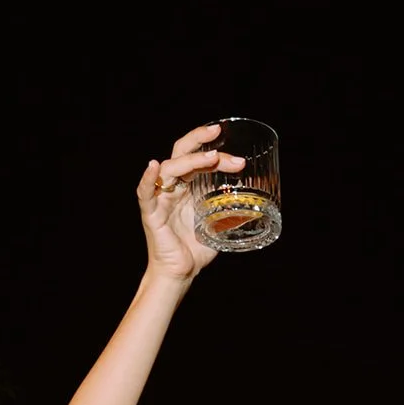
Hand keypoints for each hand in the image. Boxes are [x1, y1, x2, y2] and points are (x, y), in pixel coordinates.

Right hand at [137, 123, 245, 280]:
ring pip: (170, 168)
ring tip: (212, 157)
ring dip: (191, 159)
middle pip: (182, 153)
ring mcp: (160, 198)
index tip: (238, 160)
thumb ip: (233, 215)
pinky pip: (145, 192)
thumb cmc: (195, 251)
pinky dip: (148, 179)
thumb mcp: (220, 228)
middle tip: (218, 131)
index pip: (199, 161)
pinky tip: (154, 166)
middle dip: (200, 140)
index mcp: (187, 188)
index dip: (218, 155)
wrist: (181, 273)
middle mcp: (173, 188)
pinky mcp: (151, 213)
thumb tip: (258, 209)